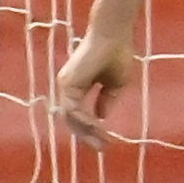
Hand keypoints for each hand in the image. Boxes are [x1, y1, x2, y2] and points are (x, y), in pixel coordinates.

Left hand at [51, 24, 141, 147]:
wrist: (114, 34)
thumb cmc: (117, 53)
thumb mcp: (116, 84)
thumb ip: (107, 100)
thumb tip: (100, 117)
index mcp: (78, 87)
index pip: (79, 114)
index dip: (91, 129)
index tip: (107, 141)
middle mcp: (69, 87)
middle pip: (72, 120)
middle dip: (87, 136)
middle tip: (102, 148)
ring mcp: (66, 85)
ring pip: (70, 117)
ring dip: (86, 131)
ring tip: (102, 141)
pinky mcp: (68, 83)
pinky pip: (72, 109)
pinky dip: (84, 120)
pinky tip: (98, 127)